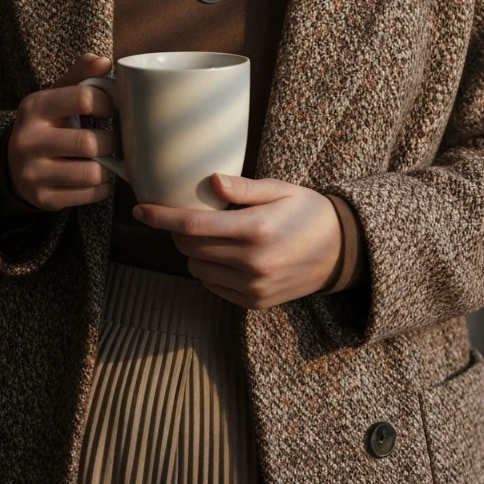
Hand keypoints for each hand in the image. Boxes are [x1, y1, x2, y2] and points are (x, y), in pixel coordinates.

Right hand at [6, 52, 117, 210]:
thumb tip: (104, 61)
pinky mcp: (44, 199)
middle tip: (111, 139)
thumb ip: (80, 75)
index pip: (84, 98)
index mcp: (34, 107)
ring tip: (106, 159)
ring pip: (91, 173)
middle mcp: (28, 141)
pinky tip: (97, 177)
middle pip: (90, 142)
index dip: (107, 103)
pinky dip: (102, 187)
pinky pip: (89, 196)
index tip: (109, 109)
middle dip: (110, 141)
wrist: (14, 165)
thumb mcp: (56, 95)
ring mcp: (33, 173)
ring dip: (108, 167)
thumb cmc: (47, 123)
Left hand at [133, 173, 344, 308]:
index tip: (140, 209)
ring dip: (193, 251)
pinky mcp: (255, 302)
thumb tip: (209, 181)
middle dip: (177, 231)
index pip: (192, 226)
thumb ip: (243, 188)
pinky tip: (225, 253)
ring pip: (198, 269)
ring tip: (211, 233)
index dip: (161, 217)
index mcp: (256, 229)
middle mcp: (252, 263)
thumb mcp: (280, 189)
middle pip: (189, 248)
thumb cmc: (308, 211)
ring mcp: (253, 287)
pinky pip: (213, 286)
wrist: (343, 252)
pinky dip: (209, 269)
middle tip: (183, 214)